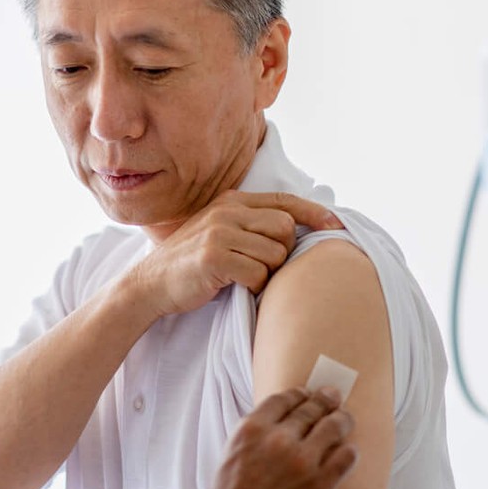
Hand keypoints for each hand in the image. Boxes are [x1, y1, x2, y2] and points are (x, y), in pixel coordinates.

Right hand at [121, 192, 341, 319]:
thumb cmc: (193, 264)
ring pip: (275, 253)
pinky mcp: (213, 257)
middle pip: (286, 228)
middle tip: (264, 267)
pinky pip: (258, 274)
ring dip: (268, 273)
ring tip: (246, 278)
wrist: (150, 284)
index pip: (284, 201)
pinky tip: (236, 288)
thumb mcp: (220, 232)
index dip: (314, 212)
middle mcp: (227, 211)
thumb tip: (297, 230)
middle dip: (284, 252)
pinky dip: (254, 287)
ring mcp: (219, 232)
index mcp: (232, 201)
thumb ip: (251, 225)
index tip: (337, 225)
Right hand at [195, 388, 357, 488]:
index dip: (300, 394)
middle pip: (312, 408)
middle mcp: (278, 439)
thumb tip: (274, 429)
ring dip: (342, 421)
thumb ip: (253, 440)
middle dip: (326, 401)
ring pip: (334, 426)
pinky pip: (346, 456)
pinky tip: (347, 454)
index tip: (308, 394)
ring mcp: (302, 460)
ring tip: (345, 421)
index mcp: (251, 430)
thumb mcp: (231, 459)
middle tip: (334, 398)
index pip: (284, 398)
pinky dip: (348, 452)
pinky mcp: (321, 485)